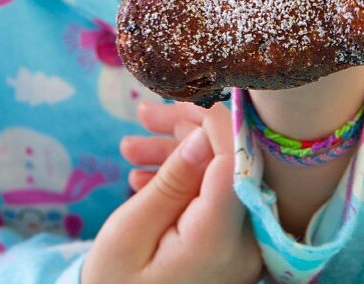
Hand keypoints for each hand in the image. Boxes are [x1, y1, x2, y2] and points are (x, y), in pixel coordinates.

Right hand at [82, 101, 262, 283]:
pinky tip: (144, 176)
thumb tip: (204, 133)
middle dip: (190, 128)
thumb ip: (172, 182)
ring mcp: (247, 246)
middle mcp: (247, 243)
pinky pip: (220, 195)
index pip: (235, 159)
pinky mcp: (238, 244)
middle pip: (234, 160)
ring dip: (181, 151)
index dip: (212, 119)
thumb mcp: (130, 232)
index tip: (177, 98)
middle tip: (141, 114)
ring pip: (225, 172)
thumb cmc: (117, 283)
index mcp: (219, 242)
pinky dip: (187, 178)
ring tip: (129, 146)